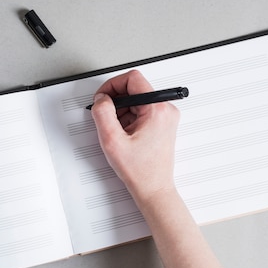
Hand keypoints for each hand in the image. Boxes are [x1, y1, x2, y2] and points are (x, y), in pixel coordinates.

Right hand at [90, 70, 179, 201]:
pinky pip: (141, 111)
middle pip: (134, 89)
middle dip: (116, 102)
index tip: (103, 98)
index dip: (113, 85)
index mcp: (158, 109)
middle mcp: (166, 109)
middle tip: (107, 118)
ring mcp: (165, 117)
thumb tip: (101, 99)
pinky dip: (128, 119)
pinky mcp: (162, 124)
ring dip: (121, 112)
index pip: (133, 78)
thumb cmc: (140, 171)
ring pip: (136, 101)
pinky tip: (124, 135)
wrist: (153, 189)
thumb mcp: (112, 140)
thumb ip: (103, 113)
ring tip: (117, 132)